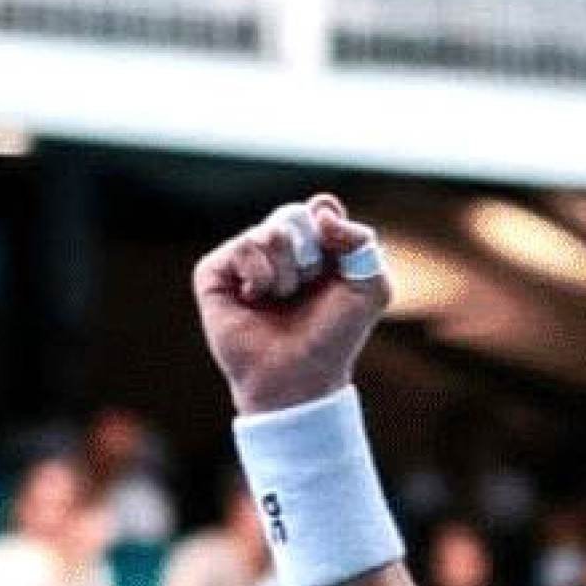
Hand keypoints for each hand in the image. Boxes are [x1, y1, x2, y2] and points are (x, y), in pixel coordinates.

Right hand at [191, 194, 392, 414]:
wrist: (300, 377)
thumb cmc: (333, 338)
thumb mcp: (370, 289)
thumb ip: (362, 241)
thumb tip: (320, 212)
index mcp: (314, 247)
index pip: (320, 208)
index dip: (328, 225)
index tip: (332, 262)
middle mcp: (277, 248)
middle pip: (294, 214)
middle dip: (310, 255)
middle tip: (307, 288)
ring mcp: (244, 259)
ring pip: (271, 232)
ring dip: (287, 272)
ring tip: (282, 299)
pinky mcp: (215, 272)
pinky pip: (243, 247)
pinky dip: (260, 276)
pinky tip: (255, 299)